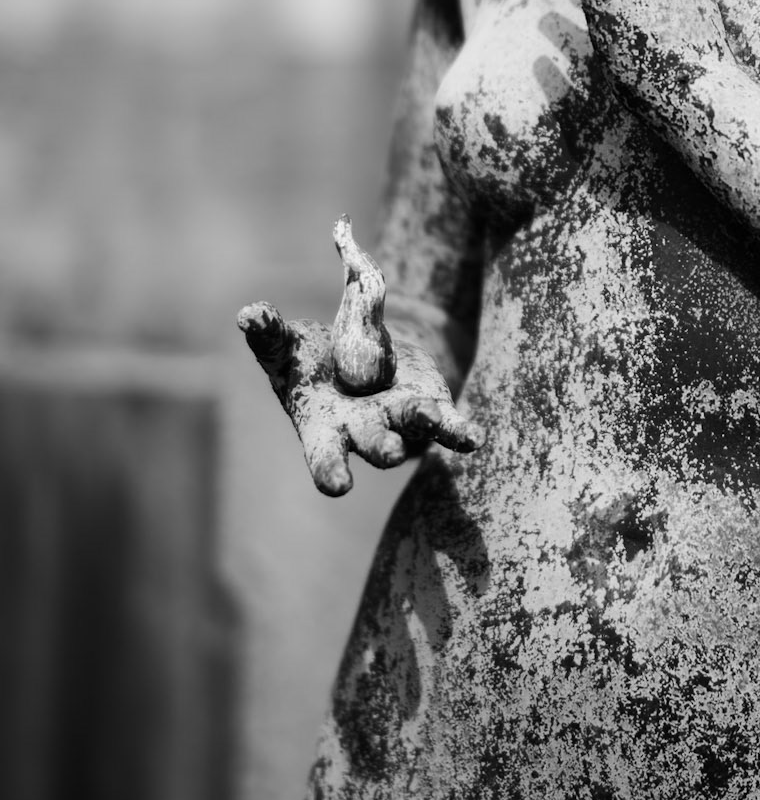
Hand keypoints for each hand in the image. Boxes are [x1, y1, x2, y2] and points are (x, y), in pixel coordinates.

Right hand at [236, 302, 481, 496]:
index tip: (339, 485)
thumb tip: (248, 314)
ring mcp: (401, 424)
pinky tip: (472, 438)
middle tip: (390, 454)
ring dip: (422, 422)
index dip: (332, 472)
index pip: (326, 458)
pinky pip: (448, 424)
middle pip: (375, 446)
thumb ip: (269, 336)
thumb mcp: (288, 346)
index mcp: (323, 428)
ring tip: (430, 416)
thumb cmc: (314, 360)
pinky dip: (459, 430)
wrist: (363, 352)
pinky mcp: (431, 407)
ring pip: (412, 428)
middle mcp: (364, 433)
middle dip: (382, 449)